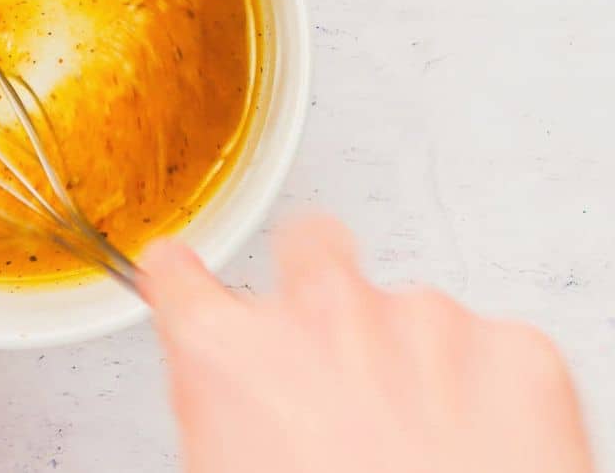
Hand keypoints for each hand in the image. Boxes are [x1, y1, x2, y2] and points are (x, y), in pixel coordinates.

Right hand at [140, 216, 593, 472]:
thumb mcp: (225, 469)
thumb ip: (222, 403)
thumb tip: (234, 392)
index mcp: (230, 352)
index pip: (177, 272)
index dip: (185, 279)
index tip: (191, 278)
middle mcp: (321, 311)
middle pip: (308, 242)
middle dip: (315, 275)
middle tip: (335, 348)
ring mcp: (425, 320)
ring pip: (407, 308)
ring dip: (408, 356)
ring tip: (420, 440)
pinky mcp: (515, 350)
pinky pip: (492, 347)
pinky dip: (486, 390)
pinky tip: (475, 445)